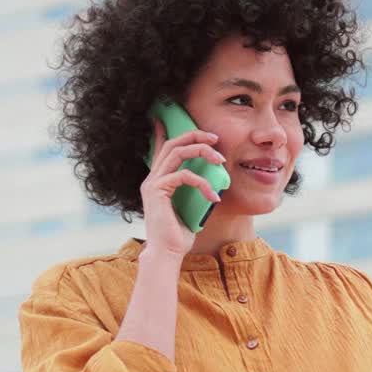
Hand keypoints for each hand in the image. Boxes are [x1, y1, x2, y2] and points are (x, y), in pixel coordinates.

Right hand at [140, 118, 223, 256]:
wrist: (166, 254)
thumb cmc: (178, 236)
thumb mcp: (190, 208)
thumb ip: (193, 192)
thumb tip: (212, 181)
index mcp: (157, 182)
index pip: (160, 150)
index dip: (162, 132)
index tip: (164, 117)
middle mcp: (152, 179)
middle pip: (172, 144)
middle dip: (194, 136)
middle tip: (215, 137)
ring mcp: (152, 184)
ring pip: (177, 153)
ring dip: (201, 151)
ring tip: (220, 159)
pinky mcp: (157, 191)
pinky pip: (184, 176)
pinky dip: (203, 183)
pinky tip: (214, 196)